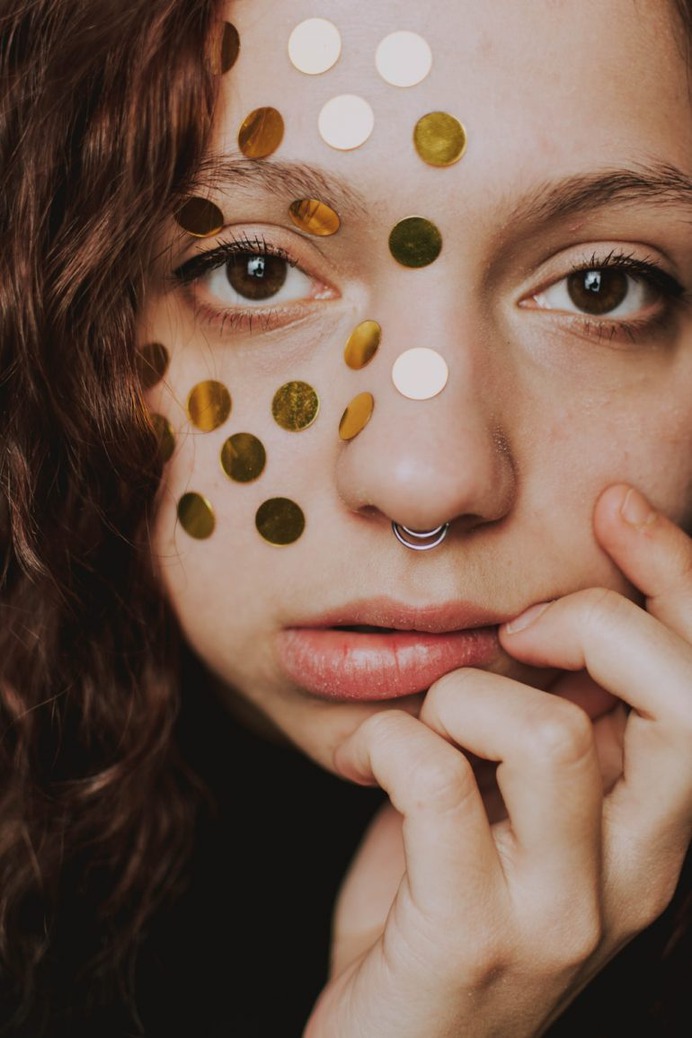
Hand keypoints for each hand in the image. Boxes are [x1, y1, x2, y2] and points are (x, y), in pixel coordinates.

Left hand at [303, 485, 691, 1037]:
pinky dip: (392, 739)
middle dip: (595, 619)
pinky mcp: (474, 936)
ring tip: (431, 722)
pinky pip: (439, 778)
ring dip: (466, 693)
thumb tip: (553, 606)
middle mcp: (635, 871)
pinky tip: (371, 757)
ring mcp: (562, 912)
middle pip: (679, 698)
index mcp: (651, 823)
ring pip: (550, 732)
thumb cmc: (442, 894)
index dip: (677, 577)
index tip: (615, 508)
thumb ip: (551, 714)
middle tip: (520, 628)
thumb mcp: (514, 795)